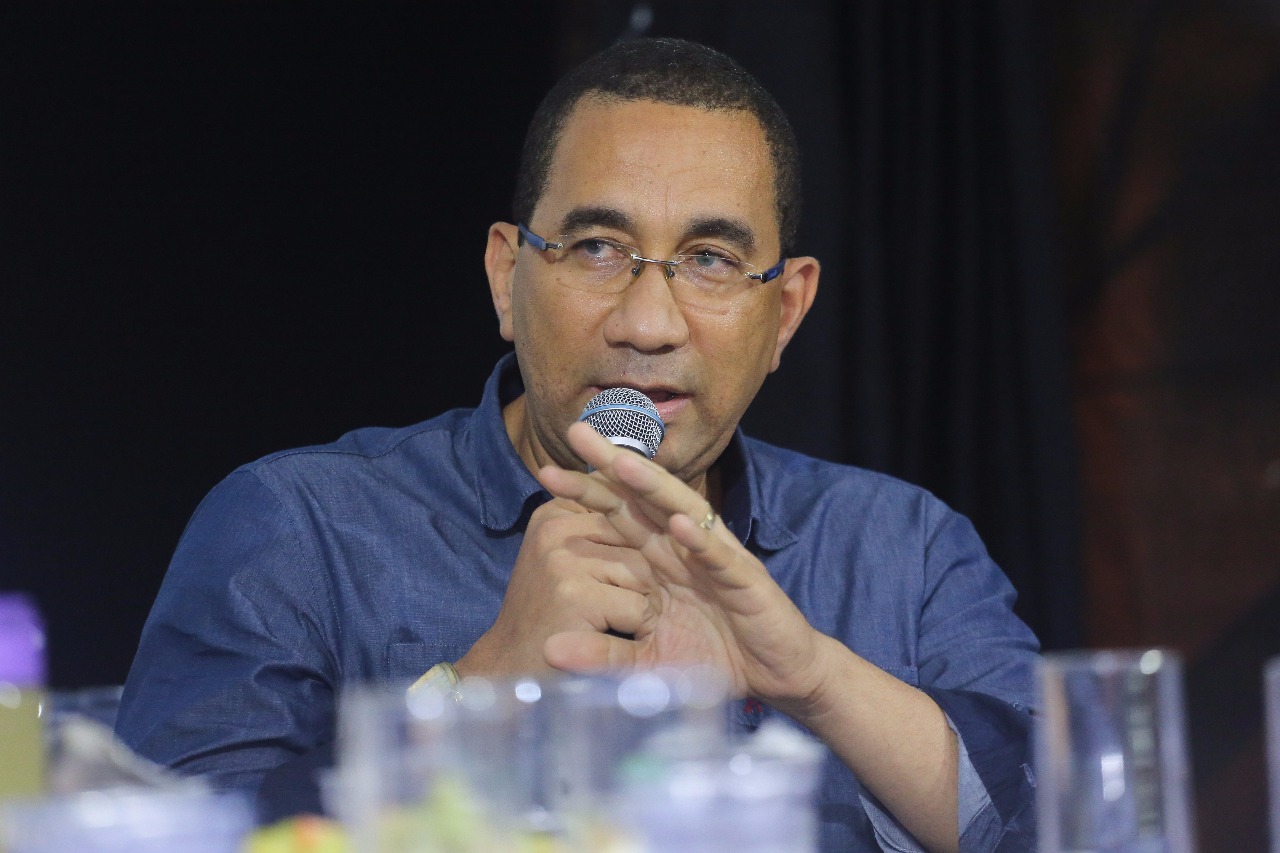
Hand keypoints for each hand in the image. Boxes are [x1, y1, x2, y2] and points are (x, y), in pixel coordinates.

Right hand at [454, 496, 657, 677]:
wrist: (512, 672)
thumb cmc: (551, 618)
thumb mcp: (567, 563)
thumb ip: (598, 531)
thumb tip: (646, 494)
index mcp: (554, 514)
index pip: (621, 505)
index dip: (633, 547)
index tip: (610, 575)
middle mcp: (554, 528)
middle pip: (637, 540)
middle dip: (639, 580)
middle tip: (607, 608)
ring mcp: (562, 559)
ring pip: (642, 573)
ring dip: (639, 606)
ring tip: (605, 622)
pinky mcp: (574, 594)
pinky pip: (638, 607)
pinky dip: (634, 631)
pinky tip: (606, 639)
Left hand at [535, 421, 828, 706]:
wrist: (777, 674)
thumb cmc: (715, 659)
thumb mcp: (648, 662)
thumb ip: (603, 654)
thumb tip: (549, 651)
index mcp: (660, 560)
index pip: (619, 516)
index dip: (586, 493)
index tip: (545, 472)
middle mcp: (684, 548)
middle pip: (643, 499)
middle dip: (612, 465)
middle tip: (577, 431)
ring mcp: (716, 559)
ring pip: (681, 512)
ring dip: (652, 487)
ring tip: (621, 462)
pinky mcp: (745, 581)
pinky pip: (719, 557)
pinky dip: (699, 541)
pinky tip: (677, 523)